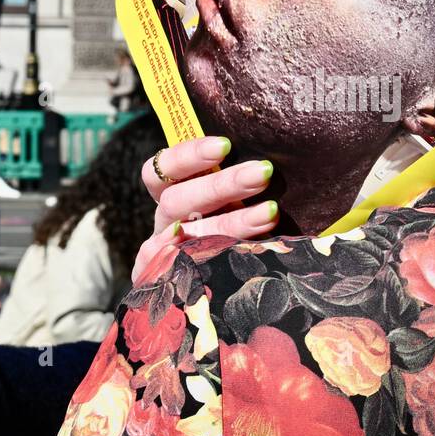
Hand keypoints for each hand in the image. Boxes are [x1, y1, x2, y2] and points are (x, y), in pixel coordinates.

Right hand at [132, 136, 278, 283]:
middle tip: (262, 172)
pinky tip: (226, 253)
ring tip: (271, 213)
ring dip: (230, 223)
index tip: (225, 145)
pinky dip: (193, 260)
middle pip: (177, 199)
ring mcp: (169, 253)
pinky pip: (171, 272)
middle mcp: (168, 221)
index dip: (189, 154)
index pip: (164, 168)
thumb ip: (245, 177)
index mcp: (175, 193)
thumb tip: (269, 160)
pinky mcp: (170, 283)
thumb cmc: (248, 218)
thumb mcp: (242, 195)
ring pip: (188, 235)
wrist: (237, 290)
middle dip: (221, 185)